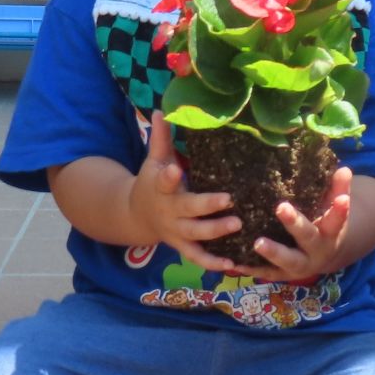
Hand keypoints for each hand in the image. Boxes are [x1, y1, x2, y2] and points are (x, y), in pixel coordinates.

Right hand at [129, 111, 240, 270]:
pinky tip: (233, 265)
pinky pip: (198, 258)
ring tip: (238, 225)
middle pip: (187, 210)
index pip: (162, 180)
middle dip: (207, 206)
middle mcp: (169, 211)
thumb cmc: (152, 182)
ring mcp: (176, 232)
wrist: (135, 216)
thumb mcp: (153, 160)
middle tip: (228, 200)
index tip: (174, 169)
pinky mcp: (183, 247)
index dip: (167, 176)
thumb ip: (160, 138)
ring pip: (196, 235)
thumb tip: (161, 109)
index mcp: (161, 187)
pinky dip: (213, 264)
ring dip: (215, 232)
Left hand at [230, 166, 352, 282]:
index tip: (342, 199)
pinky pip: (267, 273)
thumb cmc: (324, 225)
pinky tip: (236, 263)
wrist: (322, 258)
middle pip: (308, 238)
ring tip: (257, 243)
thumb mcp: (333, 210)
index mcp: (330, 233)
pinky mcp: (282, 274)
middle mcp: (317, 251)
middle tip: (281, 207)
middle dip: (295, 223)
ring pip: (287, 261)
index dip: (339, 210)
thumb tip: (344, 169)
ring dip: (273, 252)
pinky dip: (252, 269)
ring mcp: (299, 265)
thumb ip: (337, 190)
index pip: (337, 219)